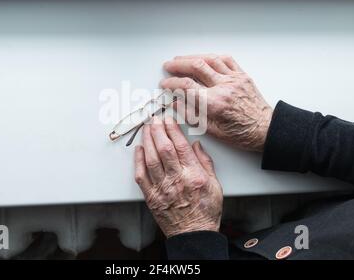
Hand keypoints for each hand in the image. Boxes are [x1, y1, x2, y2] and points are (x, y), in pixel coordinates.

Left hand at [134, 116, 222, 237]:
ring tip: (146, 129)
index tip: (168, 120)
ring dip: (147, 141)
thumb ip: (206, 163)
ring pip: (151, 159)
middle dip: (157, 130)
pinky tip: (139, 150)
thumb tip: (197, 145)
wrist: (194, 234)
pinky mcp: (151, 197)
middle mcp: (176, 180)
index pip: (180, 146)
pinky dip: (138, 161)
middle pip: (163, 149)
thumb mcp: (215, 185)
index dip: (173, 130)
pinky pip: (141, 175)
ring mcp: (162, 189)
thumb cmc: (205, 212)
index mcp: (194, 176)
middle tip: (154, 119)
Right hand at [161, 54, 271, 151]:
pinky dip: (212, 57)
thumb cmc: (240, 133)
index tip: (164, 84)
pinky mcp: (242, 76)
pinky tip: (204, 58)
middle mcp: (224, 87)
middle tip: (168, 66)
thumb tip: (175, 103)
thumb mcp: (210, 130)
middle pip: (196, 66)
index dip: (171, 83)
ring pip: (210, 59)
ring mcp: (234, 79)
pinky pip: (226, 60)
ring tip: (181, 59)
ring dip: (192, 57)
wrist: (265, 129)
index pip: (186, 86)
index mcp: (215, 103)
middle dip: (178, 64)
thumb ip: (190, 115)